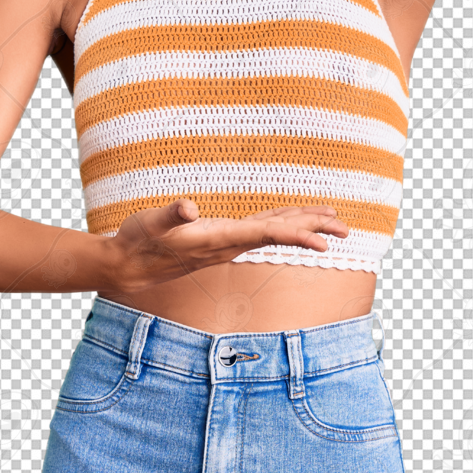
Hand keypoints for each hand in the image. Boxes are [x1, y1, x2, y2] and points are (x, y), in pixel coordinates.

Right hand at [100, 198, 350, 295]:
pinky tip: (292, 217)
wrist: (127, 267)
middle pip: (279, 234)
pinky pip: (262, 229)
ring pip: (274, 231)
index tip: (324, 244)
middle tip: (345, 229)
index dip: (296, 236)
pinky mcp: (222, 238)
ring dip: (303, 225)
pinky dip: (282, 221)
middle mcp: (230, 244)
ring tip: (332, 220)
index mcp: (219, 239)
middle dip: (312, 230)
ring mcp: (228, 243)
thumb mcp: (150, 223)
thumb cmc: (138, 241)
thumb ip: (170, 215)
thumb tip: (188, 206)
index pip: (266, 235)